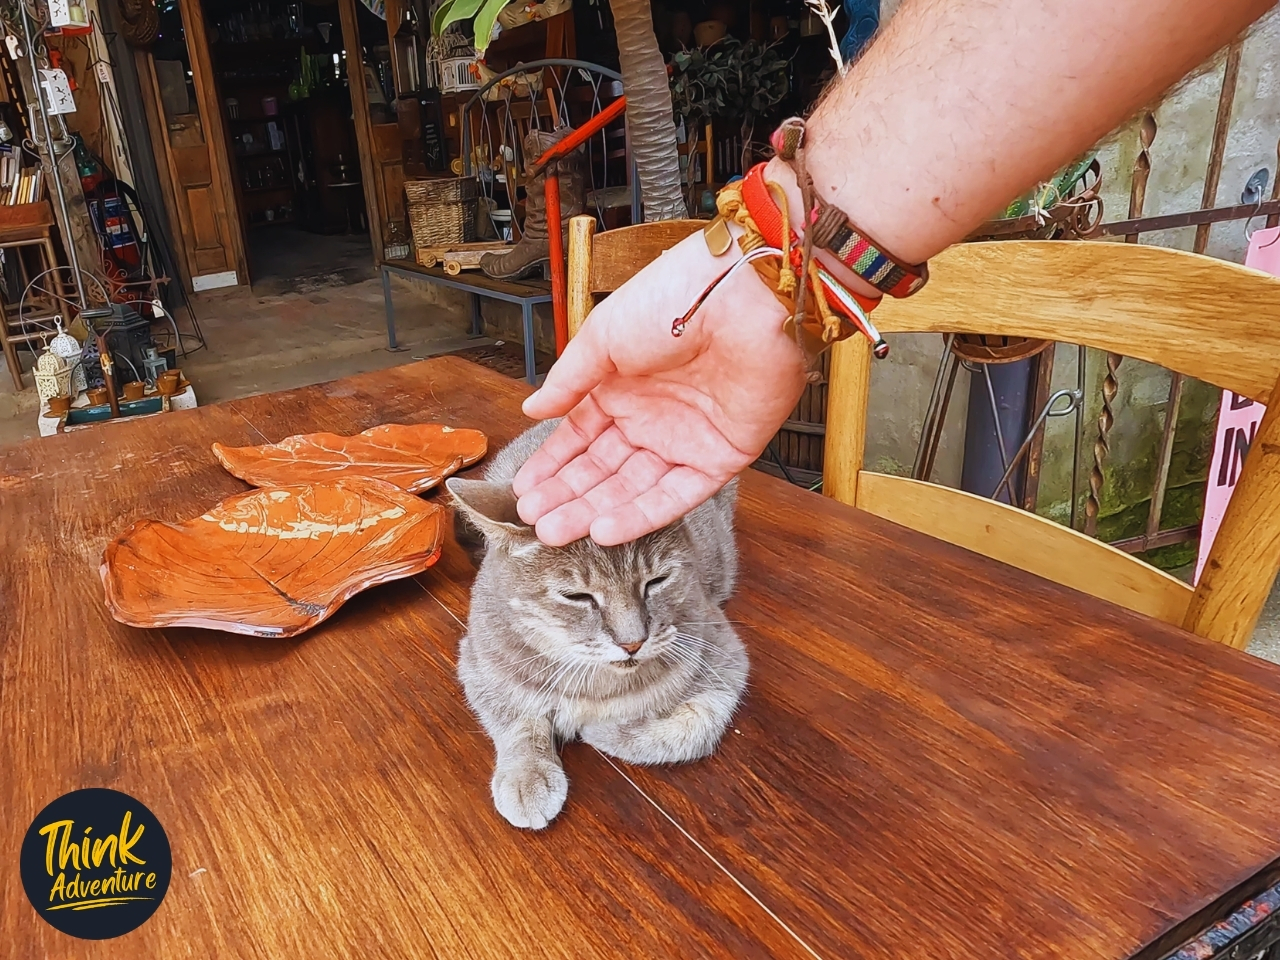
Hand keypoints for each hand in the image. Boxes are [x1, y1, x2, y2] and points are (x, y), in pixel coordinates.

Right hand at [512, 230, 808, 545]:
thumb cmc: (674, 299)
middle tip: (533, 522)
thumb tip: (532, 408)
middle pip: (603, 467)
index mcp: (622, 382)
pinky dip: (641, 515)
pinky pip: (676, 495)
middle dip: (567, 495)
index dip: (552, 463)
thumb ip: (569, 381)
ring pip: (633, 487)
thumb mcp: (603, 336)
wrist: (741, 297)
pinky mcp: (720, 457)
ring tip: (554, 532)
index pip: (581, 434)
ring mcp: (685, 438)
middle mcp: (652, 413)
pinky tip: (604, 531)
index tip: (524, 490)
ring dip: (594, 511)